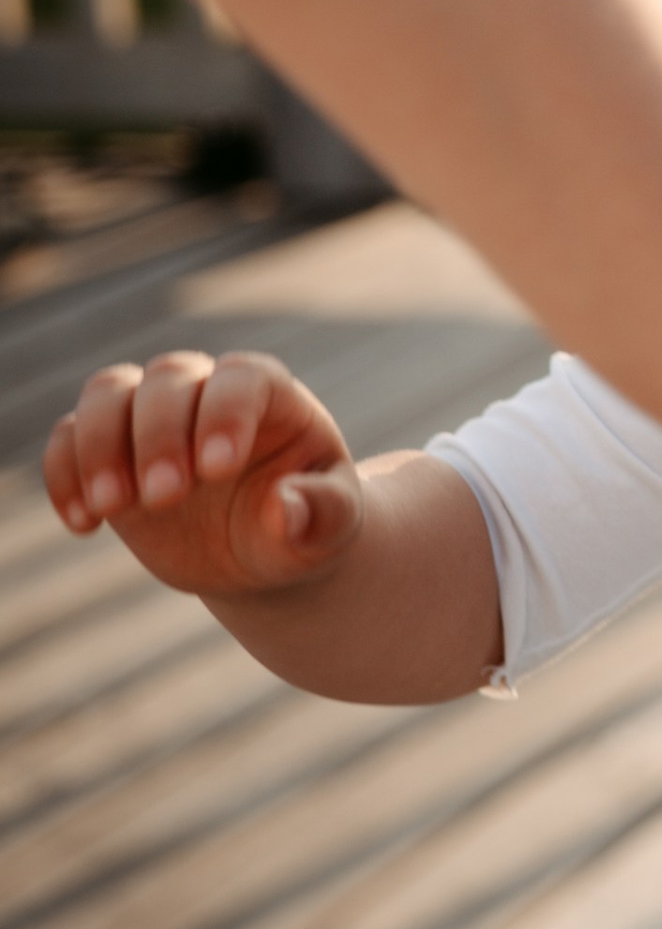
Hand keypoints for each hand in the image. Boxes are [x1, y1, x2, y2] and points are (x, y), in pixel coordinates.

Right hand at [44, 350, 363, 600]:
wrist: (263, 549)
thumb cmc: (305, 525)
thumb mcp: (331, 528)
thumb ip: (321, 513)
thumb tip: (286, 508)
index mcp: (271, 396)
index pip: (243, 378)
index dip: (225, 414)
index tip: (218, 469)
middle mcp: (207, 392)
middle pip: (168, 379)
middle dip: (159, 435)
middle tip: (165, 500)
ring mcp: (154, 417)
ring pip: (109, 393)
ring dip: (100, 445)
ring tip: (111, 508)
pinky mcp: (111, 451)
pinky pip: (70, 437)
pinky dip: (64, 473)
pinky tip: (84, 524)